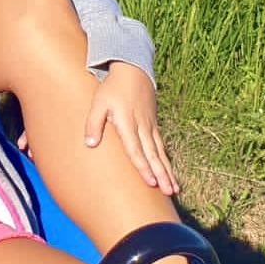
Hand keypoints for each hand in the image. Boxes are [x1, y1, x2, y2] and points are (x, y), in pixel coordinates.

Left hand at [85, 63, 178, 195]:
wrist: (132, 71)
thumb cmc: (111, 89)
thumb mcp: (98, 103)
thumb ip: (93, 123)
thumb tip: (89, 144)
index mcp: (128, 123)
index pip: (136, 149)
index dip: (142, 166)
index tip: (150, 182)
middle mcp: (143, 127)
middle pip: (153, 155)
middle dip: (161, 175)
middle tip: (169, 192)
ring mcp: (150, 127)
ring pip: (160, 153)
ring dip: (167, 172)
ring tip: (174, 189)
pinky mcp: (153, 126)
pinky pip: (161, 147)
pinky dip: (166, 161)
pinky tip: (170, 174)